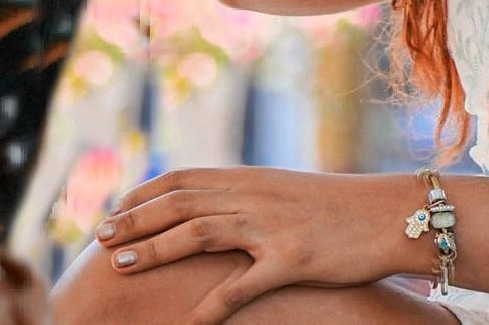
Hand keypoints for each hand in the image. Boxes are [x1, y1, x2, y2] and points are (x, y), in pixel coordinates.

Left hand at [93, 166, 407, 322]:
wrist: (390, 214)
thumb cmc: (337, 208)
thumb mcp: (284, 191)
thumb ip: (245, 195)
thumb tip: (207, 204)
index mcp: (248, 177)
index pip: (180, 178)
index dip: (141, 193)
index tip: (111, 209)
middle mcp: (252, 196)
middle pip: (178, 203)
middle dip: (134, 220)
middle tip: (98, 236)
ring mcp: (270, 226)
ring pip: (197, 234)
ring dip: (153, 250)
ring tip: (119, 264)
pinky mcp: (293, 259)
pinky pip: (243, 286)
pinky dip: (211, 305)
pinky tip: (187, 323)